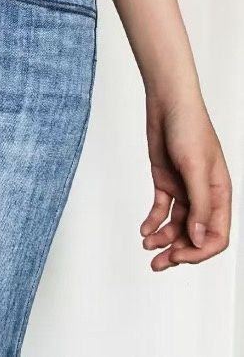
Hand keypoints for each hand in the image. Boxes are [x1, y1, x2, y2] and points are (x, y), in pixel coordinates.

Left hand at [140, 93, 230, 269]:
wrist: (167, 103)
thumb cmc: (188, 128)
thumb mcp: (195, 168)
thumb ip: (198, 205)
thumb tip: (197, 238)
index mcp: (220, 194)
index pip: (216, 235)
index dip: (198, 251)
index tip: (178, 257)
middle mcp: (204, 195)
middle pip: (194, 234)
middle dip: (178, 251)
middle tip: (158, 263)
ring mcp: (184, 189)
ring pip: (176, 225)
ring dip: (163, 239)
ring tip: (147, 247)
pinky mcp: (166, 181)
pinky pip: (162, 209)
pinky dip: (153, 221)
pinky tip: (144, 230)